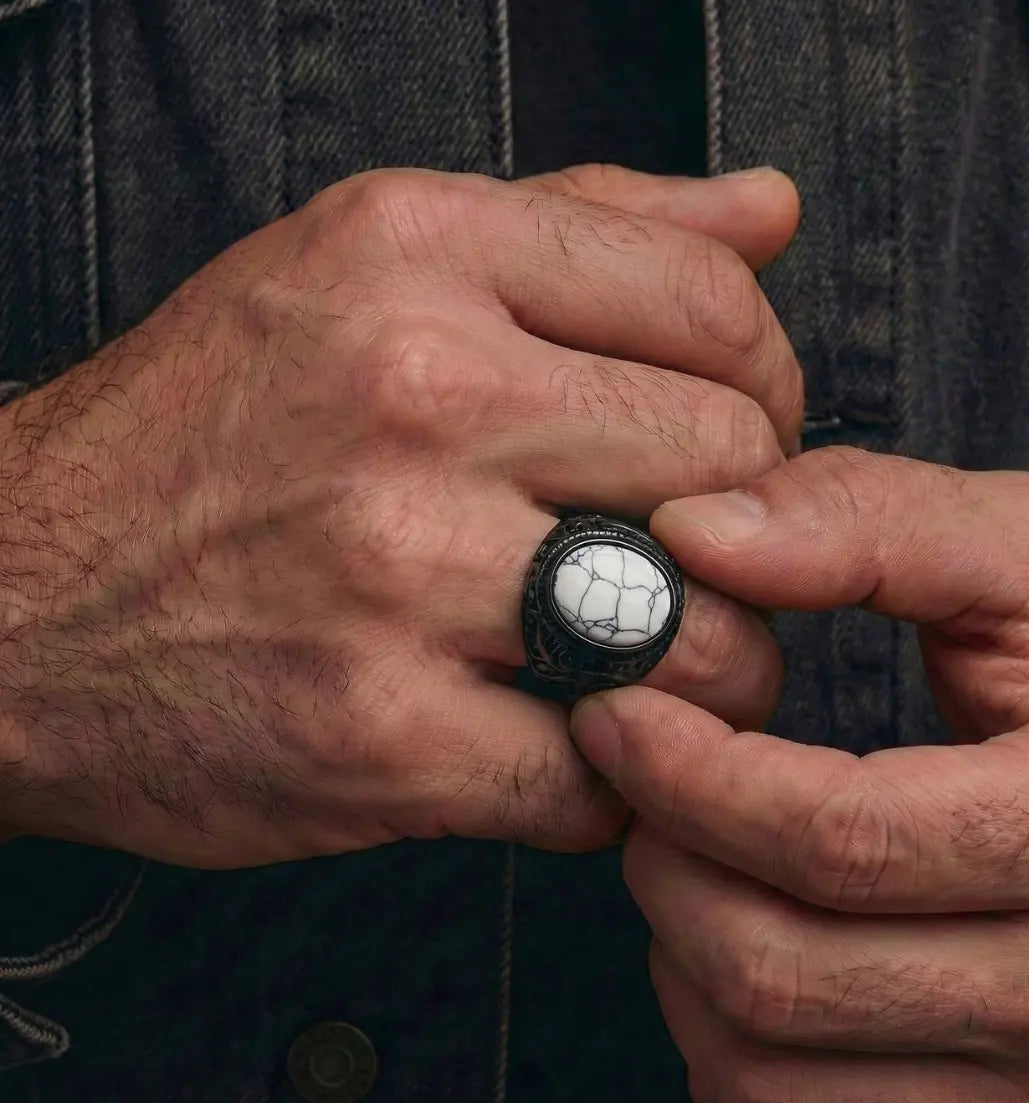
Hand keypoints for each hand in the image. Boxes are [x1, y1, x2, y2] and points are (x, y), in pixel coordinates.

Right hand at [0, 163, 803, 867]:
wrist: (11, 596)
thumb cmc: (206, 435)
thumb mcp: (369, 267)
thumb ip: (586, 224)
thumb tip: (764, 209)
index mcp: (418, 255)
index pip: (710, 302)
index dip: (764, 385)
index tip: (735, 436)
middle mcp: (414, 394)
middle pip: (729, 465)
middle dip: (751, 534)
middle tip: (697, 563)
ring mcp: (397, 572)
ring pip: (697, 637)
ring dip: (711, 671)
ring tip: (651, 664)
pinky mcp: (380, 737)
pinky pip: (597, 777)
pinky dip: (609, 778)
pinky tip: (562, 741)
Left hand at [571, 447, 1028, 1102]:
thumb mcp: (1022, 553)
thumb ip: (860, 520)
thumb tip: (693, 536)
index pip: (834, 834)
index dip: (686, 774)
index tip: (615, 716)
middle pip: (780, 974)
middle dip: (666, 868)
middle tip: (649, 793)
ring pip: (767, 1084)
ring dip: (683, 965)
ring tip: (702, 870)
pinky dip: (731, 1073)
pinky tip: (750, 974)